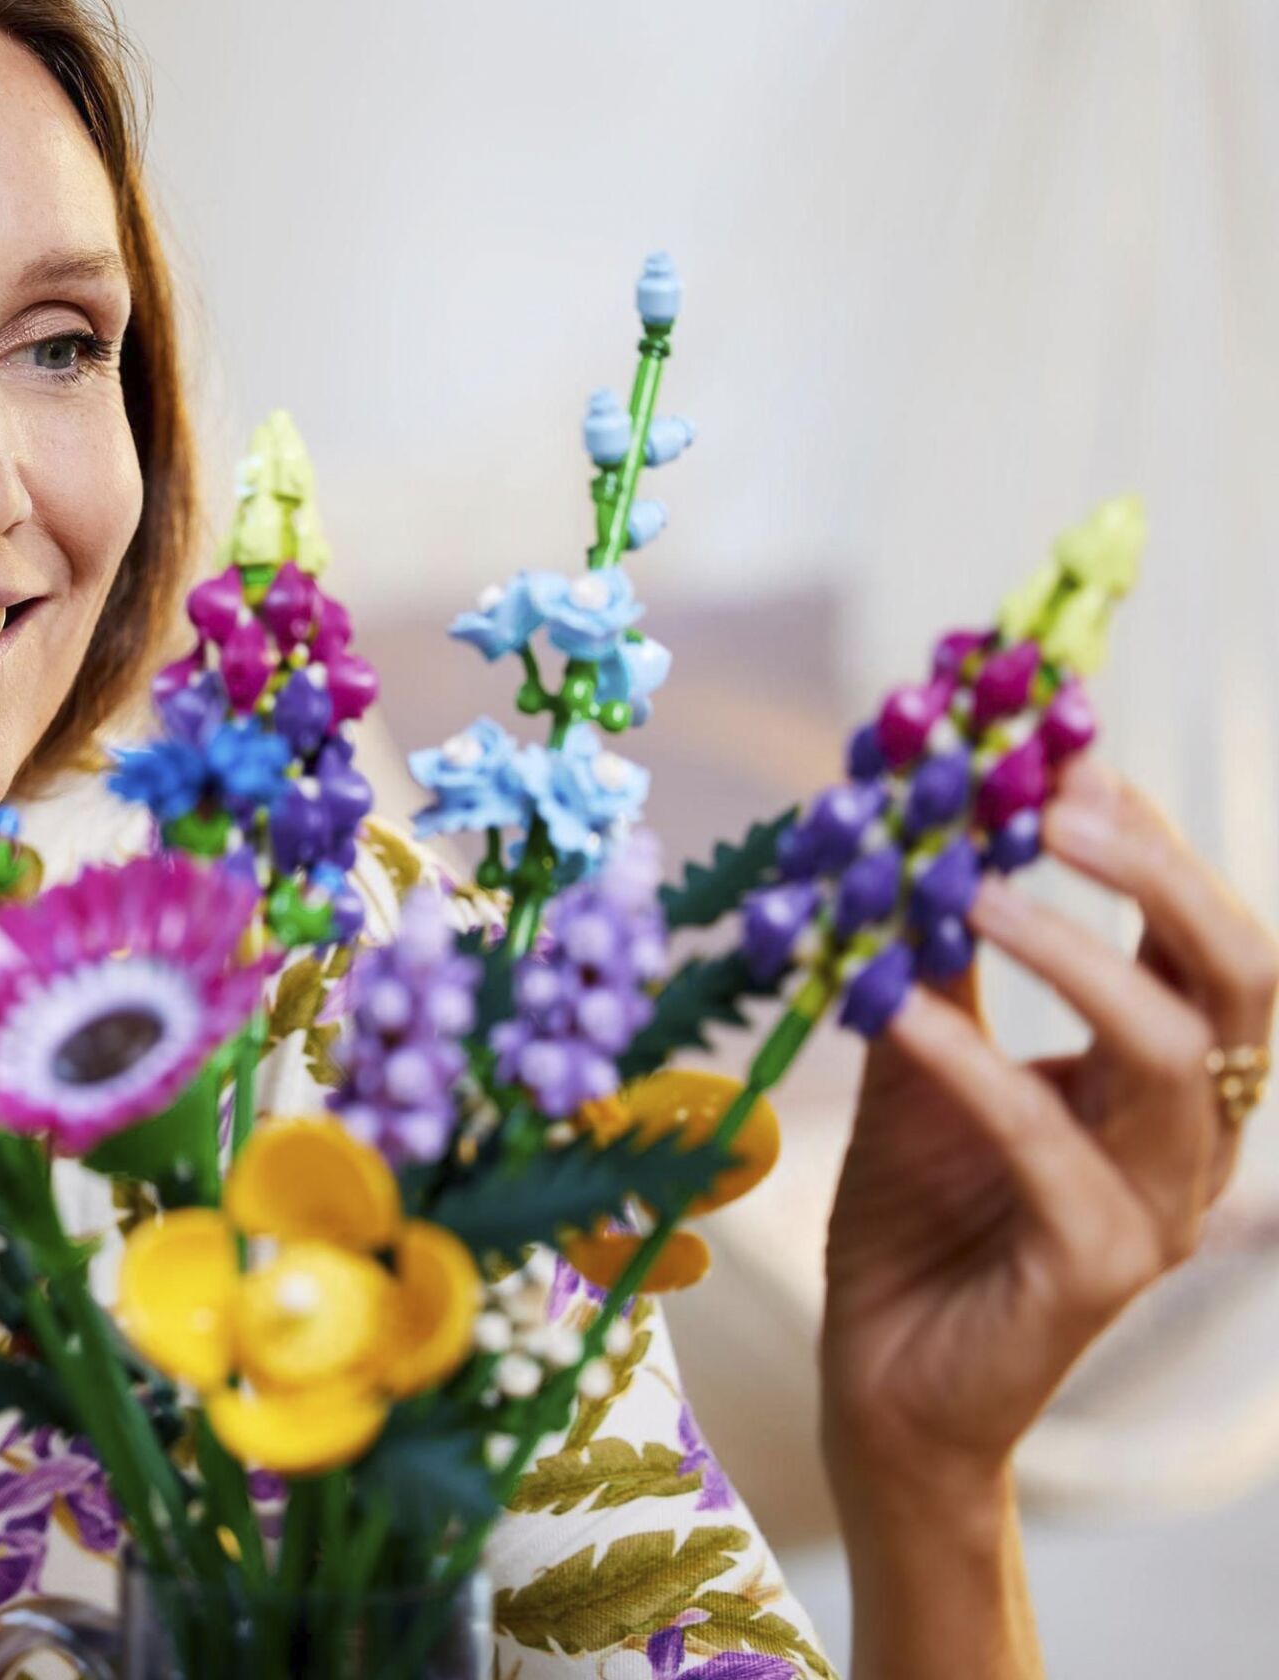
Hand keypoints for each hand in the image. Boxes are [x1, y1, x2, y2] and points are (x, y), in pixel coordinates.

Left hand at [820, 754, 1277, 1497]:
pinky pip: (1047, 1142)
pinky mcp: (1096, 1268)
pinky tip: (888, 1004)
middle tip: (1052, 799)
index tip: (1055, 749)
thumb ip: (938, 952)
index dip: (1144, 834)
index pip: (1202, 933)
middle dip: (1154, 871)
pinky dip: (971, 1057)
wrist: (886, 1374)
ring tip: (964, 886)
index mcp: (1168, 1077)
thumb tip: (916, 818)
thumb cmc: (918, 1211)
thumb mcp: (926, 1051)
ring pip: (1167, 1053)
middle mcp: (1192, 1137)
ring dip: (1067, 952)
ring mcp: (1159, 1208)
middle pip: (1236, 977)